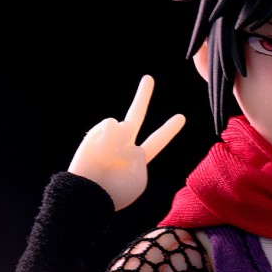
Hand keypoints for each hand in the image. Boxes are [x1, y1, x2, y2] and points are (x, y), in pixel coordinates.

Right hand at [68, 76, 185, 210]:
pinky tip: (99, 150)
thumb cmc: (115, 191)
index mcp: (138, 159)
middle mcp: (124, 144)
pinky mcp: (95, 133)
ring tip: (110, 158)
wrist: (90, 193)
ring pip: (126, 124)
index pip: (157, 140)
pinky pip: (111, 124)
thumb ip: (137, 154)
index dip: (169, 129)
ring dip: (122, 142)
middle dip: (142, 96)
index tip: (181, 117)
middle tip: (148, 78)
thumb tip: (123, 131)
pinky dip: (108, 137)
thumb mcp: (137, 179)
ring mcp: (109, 138)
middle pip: (135, 115)